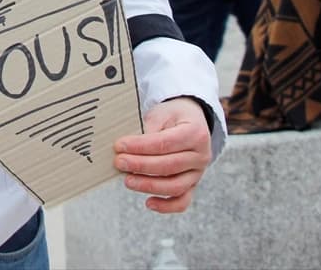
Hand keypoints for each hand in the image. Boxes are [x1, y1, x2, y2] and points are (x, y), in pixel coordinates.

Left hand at [114, 97, 211, 212]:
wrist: (190, 120)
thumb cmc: (172, 116)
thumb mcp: (161, 114)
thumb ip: (148, 131)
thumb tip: (126, 150)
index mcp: (195, 133)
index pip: (164, 143)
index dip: (140, 146)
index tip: (119, 146)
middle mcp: (201, 155)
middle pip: (169, 166)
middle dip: (140, 166)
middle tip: (119, 162)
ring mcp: (198, 172)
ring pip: (175, 186)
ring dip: (149, 185)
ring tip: (128, 180)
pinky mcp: (192, 184)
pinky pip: (183, 200)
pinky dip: (167, 206)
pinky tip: (148, 203)